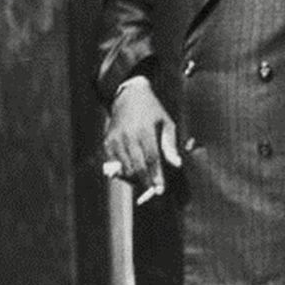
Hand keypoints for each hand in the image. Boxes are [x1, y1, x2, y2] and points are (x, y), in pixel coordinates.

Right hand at [102, 77, 180, 199]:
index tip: (160, 189)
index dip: (156, 176)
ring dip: (135, 178)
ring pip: (125, 168)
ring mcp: (115, 139)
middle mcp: (128, 135)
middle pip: (137, 167)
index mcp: (144, 130)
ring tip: (144, 179)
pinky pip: (114, 164)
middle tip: (153, 190)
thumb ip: (170, 144)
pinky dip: (122, 171)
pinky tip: (132, 171)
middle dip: (145, 182)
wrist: (128, 94)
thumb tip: (177, 164)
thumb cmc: (152, 110)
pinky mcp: (107, 142)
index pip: (151, 159)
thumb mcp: (166, 122)